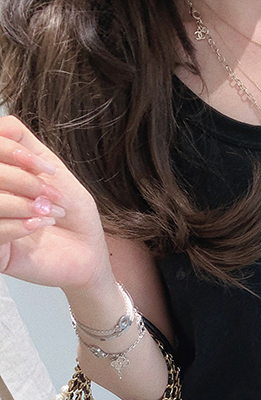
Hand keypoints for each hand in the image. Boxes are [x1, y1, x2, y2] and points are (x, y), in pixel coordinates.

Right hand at [0, 115, 112, 294]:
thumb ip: (23, 143)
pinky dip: (20, 224)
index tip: (45, 168)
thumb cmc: (72, 214)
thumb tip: (1, 124)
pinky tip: (39, 226)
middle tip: (51, 196)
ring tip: (50, 213)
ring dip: (25, 204)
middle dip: (24, 181)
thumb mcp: (51, 169)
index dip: (13, 152)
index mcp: (2, 175)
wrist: (89, 252)